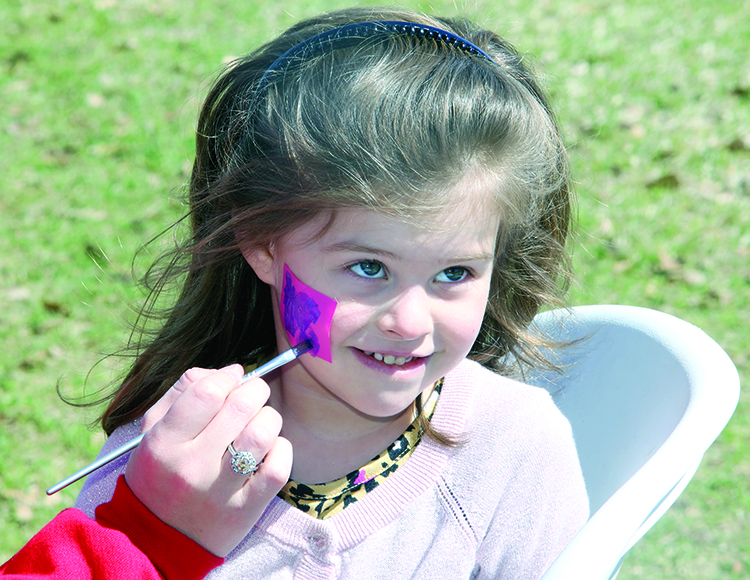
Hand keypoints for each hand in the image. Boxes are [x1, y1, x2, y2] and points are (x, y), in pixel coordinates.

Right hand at [124, 364, 291, 556]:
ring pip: (262, 434)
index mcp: (163, 443)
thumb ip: (182, 392)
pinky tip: (269, 449)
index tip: (233, 378)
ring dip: (269, 418)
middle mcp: (191, 467)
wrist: (156, 541)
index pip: (207, 391)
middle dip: (255, 389)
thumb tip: (229, 371)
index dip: (228, 376)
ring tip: (260, 422)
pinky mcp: (245, 511)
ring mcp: (220, 491)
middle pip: (241, 406)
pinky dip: (281, 450)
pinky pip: (278, 469)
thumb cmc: (159, 473)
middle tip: (252, 394)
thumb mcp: (151, 431)